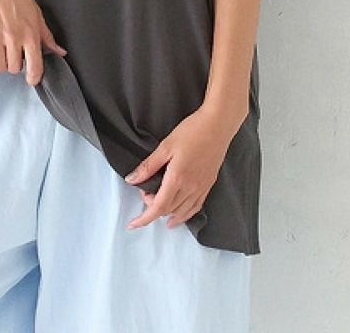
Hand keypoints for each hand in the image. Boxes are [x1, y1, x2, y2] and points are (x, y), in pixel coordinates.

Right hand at [0, 0, 66, 90]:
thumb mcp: (36, 11)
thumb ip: (47, 35)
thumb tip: (60, 51)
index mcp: (31, 32)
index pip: (35, 65)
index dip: (34, 77)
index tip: (32, 79)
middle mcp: (14, 37)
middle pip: (15, 68)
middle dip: (16, 65)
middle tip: (14, 55)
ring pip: (0, 67)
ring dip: (1, 66)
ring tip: (2, 55)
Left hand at [123, 105, 243, 230]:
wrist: (218, 125)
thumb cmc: (192, 131)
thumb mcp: (165, 146)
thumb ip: (148, 165)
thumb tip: (132, 179)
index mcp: (177, 178)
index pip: (158, 207)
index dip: (144, 218)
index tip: (133, 224)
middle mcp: (190, 188)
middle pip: (168, 210)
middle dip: (153, 208)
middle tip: (145, 193)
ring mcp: (201, 188)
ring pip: (182, 212)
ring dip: (167, 214)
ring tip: (157, 209)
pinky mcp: (208, 185)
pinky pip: (195, 207)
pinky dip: (185, 214)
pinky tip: (179, 214)